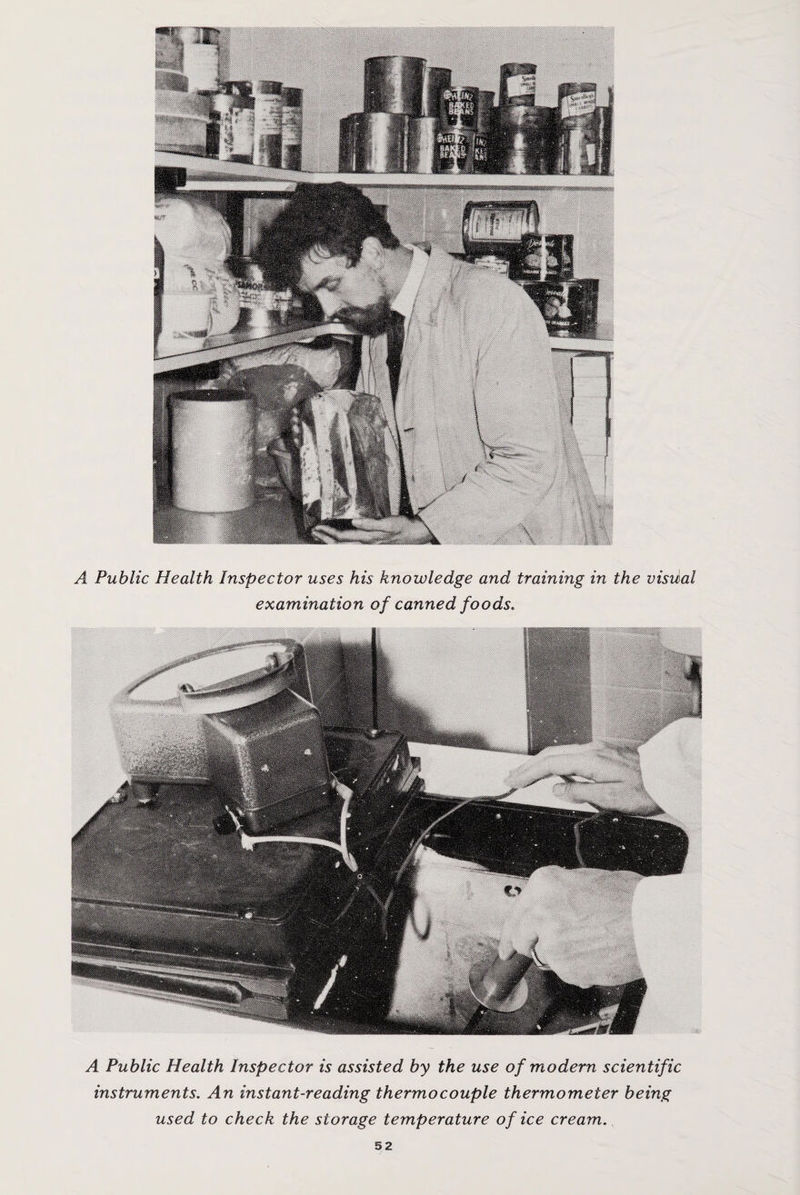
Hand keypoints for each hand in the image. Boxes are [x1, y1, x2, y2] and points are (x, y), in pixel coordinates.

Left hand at [311, 515, 433, 544]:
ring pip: (344, 548)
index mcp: (367, 540)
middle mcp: (365, 546)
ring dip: (330, 543)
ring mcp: (367, 547)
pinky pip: (351, 548)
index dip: (329, 533)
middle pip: (340, 545)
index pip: (343, 538)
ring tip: (319, 537)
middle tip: (313, 532)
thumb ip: (371, 524)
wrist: (414, 534)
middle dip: (325, 539)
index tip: (319, 527)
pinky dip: (340, 545)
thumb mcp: (388, 524)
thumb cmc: (401, 527)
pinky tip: (334, 541)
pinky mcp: (370, 546)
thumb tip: (355, 521)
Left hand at [498, 865, 643, 987]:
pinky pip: (567, 972)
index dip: (510, 932)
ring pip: (548, 957)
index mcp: (545, 884)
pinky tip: (598, 954)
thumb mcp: (588, 879)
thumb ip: (561, 893)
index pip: (515, 913)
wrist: (651, 925)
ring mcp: (551, 942)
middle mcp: (541, 912)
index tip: (506, 945)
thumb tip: (554, 905)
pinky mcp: (565, 967)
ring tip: (593, 942)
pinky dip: (580, 968)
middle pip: (522, 938)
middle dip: (535, 944)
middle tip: (557, 944)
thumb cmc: (630, 901)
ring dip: (564, 956)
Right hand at [504, 741, 661, 815]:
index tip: (513, 781)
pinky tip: (551, 770)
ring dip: (540, 763)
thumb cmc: (645, 790)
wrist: (668, 776)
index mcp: (590, 760)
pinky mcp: (603, 753)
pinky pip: (571, 754)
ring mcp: (597, 749)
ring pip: (560, 752)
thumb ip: (581, 793)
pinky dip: (554, 761)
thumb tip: (556, 789)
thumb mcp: (612, 799)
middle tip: (511, 778)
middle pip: (551, 754)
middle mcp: (591, 749)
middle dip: (528, 766)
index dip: (529, 773)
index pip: (550, 764)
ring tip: (525, 774)